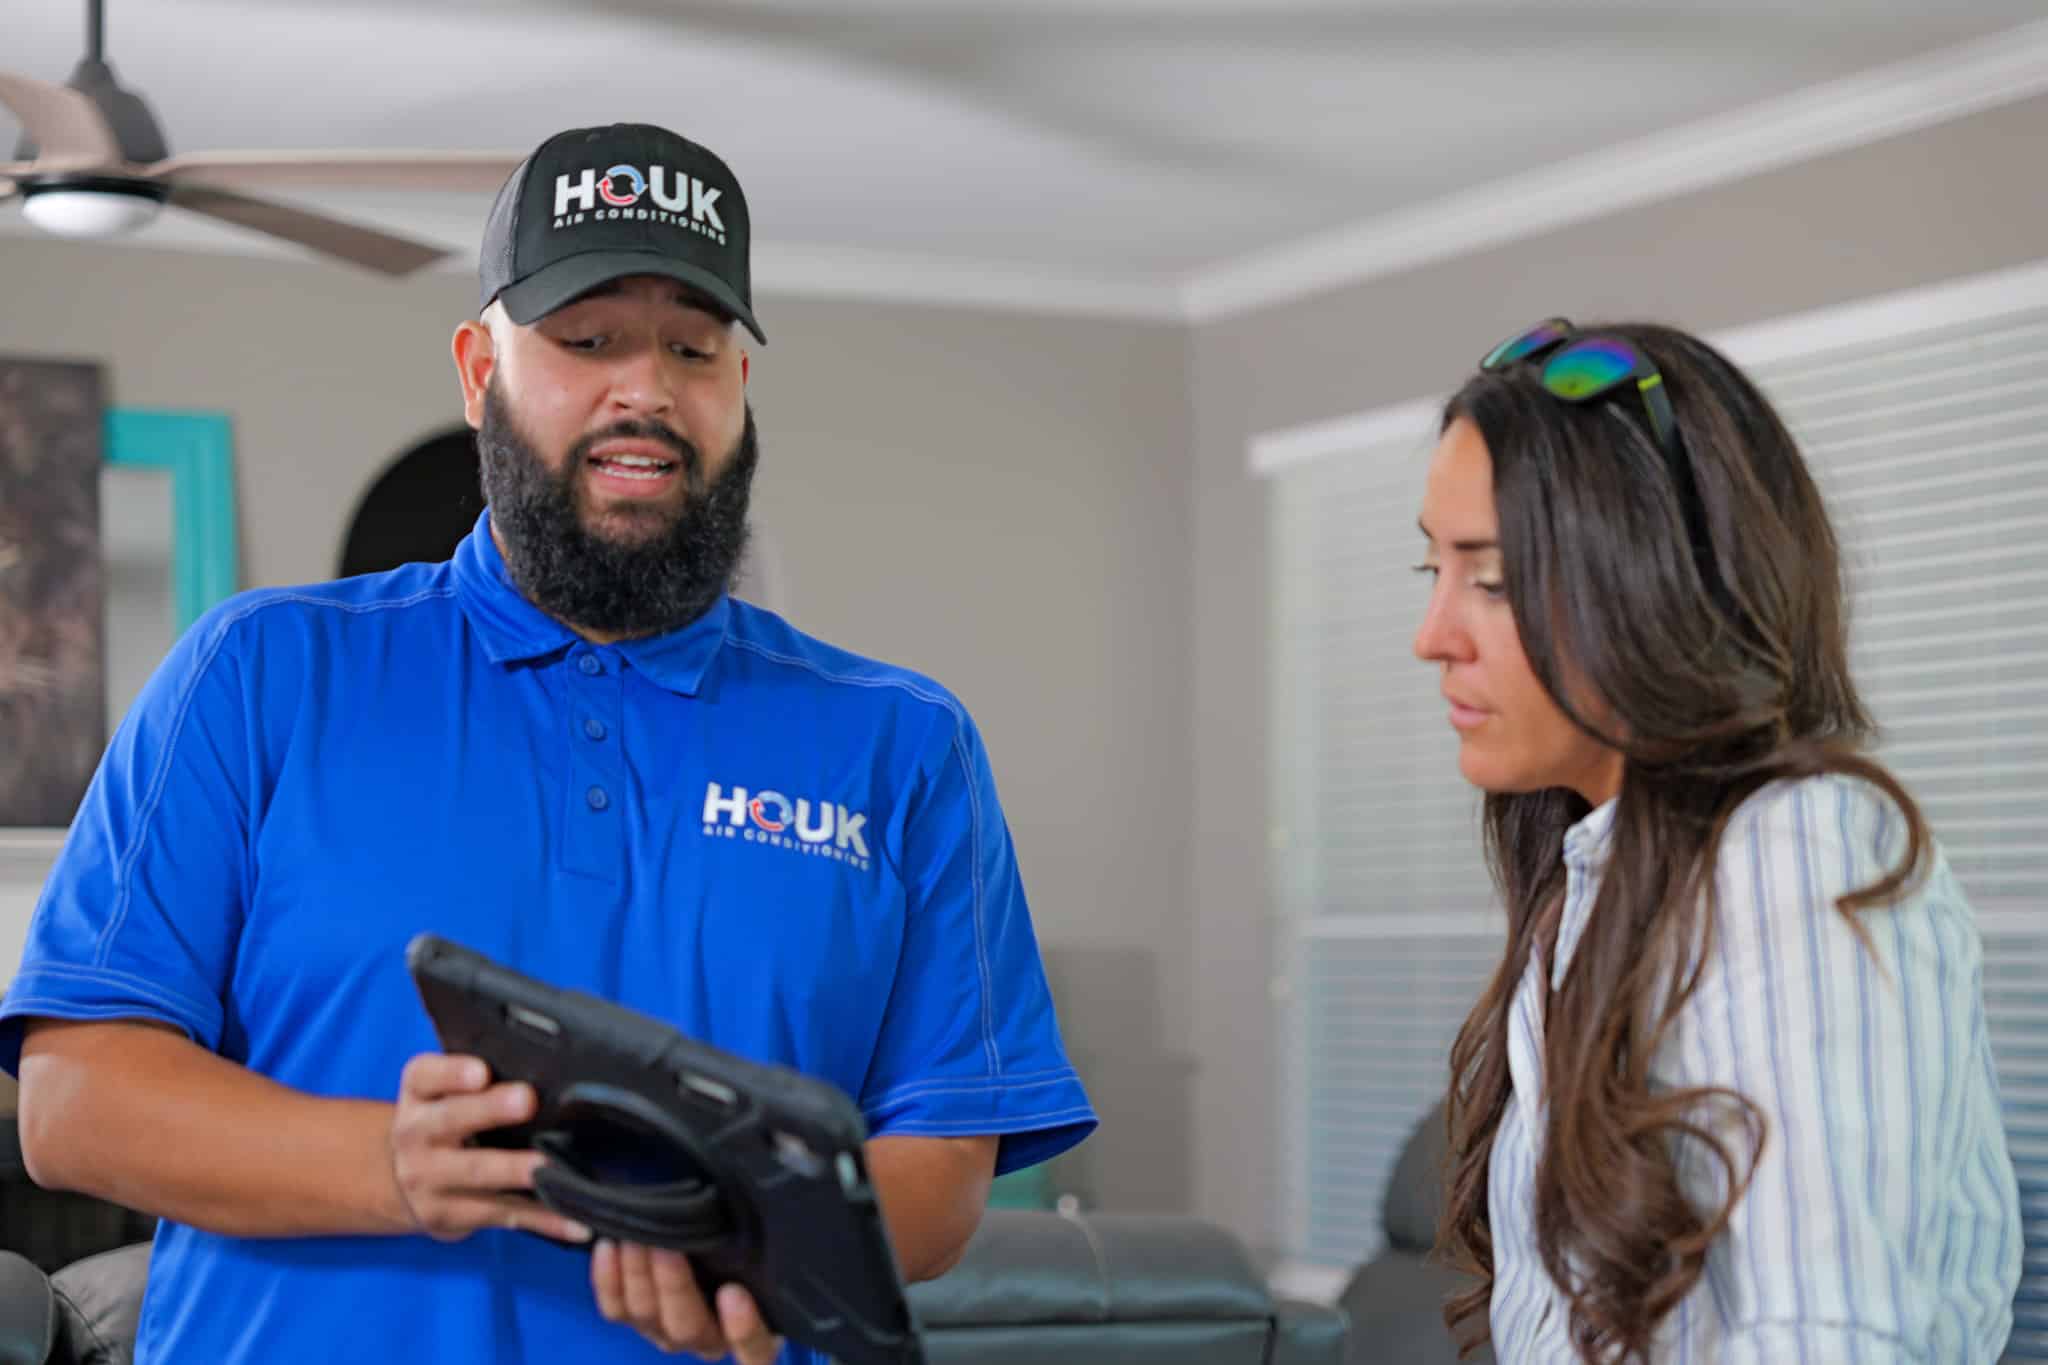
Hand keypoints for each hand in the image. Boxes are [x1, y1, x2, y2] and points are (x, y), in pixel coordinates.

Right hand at [386, 1052, 592, 1243]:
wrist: (404, 1179)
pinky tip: (575, 1222)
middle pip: (451, 1119)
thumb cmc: (446, 1119)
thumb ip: (478, 1077)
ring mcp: (428, 1179)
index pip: (426, 1075)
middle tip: (526, 1100)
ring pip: (476, 1172)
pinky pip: (502, 1213)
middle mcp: (415, 1133)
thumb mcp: (443, 1091)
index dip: (452, 1072)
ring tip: (548, 1166)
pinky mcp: (451, 1214)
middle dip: (489, 1110)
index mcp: (418, 1092)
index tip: (481, 1071)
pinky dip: (542, 1219)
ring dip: (514, 1170)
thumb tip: (547, 1063)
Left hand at [592, 1239, 783, 1361]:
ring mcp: (667, 1332)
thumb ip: (772, 1242)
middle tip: (667, 1247)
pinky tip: (609, 1246)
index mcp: (752, 1335)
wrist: (696, 1246)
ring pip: (648, 1317)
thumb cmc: (748, 1249)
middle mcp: (707, 1340)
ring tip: (636, 1238)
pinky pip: (616, 1310)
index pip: (756, 1352)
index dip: (744, 1330)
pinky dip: (608, 1281)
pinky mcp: (635, 1319)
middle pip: (688, 1327)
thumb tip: (785, 1198)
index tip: (734, 1294)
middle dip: (674, 1286)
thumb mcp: (766, 1250)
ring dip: (640, 1277)